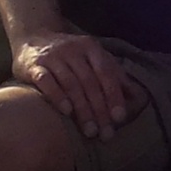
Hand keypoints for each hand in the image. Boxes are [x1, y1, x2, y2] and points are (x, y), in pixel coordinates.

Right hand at [15, 30, 133, 136]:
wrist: (31, 37)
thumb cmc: (69, 55)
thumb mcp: (93, 58)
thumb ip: (114, 75)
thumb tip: (139, 96)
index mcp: (90, 48)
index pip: (106, 73)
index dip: (114, 95)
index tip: (119, 118)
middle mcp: (72, 50)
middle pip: (89, 82)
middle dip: (99, 109)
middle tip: (105, 133)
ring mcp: (52, 57)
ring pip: (70, 84)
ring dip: (82, 109)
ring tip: (89, 131)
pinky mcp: (33, 66)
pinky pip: (46, 81)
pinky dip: (57, 96)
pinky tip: (65, 111)